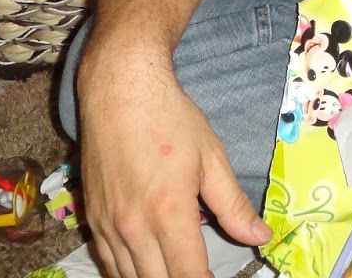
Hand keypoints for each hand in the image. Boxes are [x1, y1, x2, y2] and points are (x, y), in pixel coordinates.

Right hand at [78, 49, 270, 276]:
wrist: (119, 92)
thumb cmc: (170, 119)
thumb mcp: (212, 158)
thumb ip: (233, 204)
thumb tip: (260, 237)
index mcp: (168, 213)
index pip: (188, 275)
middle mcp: (133, 227)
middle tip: (200, 272)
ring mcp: (108, 226)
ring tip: (176, 269)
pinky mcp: (92, 219)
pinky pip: (108, 263)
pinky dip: (127, 272)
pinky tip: (145, 266)